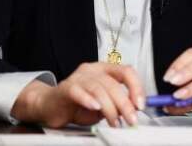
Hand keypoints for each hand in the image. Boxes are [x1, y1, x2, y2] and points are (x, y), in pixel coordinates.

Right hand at [11, 62, 144, 127]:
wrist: (50, 105)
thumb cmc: (77, 105)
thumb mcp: (103, 105)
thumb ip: (117, 104)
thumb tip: (135, 109)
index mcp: (104, 70)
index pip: (126, 72)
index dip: (136, 87)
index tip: (140, 104)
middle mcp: (92, 70)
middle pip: (113, 83)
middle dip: (125, 104)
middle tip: (131, 119)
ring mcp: (78, 77)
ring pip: (98, 89)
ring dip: (110, 108)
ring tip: (114, 122)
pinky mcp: (65, 88)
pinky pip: (78, 91)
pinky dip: (88, 100)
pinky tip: (95, 108)